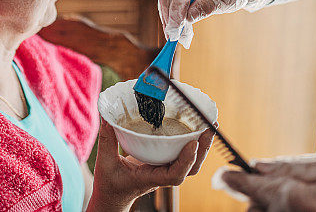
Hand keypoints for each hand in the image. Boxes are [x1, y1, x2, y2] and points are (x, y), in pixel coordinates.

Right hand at [88, 120, 213, 211]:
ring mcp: (165, 170)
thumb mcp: (104, 163)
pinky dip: (193, 144)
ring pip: (190, 163)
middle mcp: (162, 175)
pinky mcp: (164, 164)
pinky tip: (197, 129)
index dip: (186, 160)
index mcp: (150, 178)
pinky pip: (183, 156)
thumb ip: (106, 141)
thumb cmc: (109, 184)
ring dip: (202, 146)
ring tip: (209, 126)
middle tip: (210, 128)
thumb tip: (107, 118)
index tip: (192, 144)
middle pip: (191, 168)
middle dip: (202, 149)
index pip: (174, 175)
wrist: (112, 197)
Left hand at [220, 156, 315, 211]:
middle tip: (273, 187)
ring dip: (267, 207)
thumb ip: (290, 168)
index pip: (261, 190)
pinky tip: (295, 208)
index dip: (237, 182)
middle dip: (256, 195)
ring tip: (294, 200)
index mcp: (309, 201)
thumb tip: (256, 167)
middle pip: (256, 209)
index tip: (222, 176)